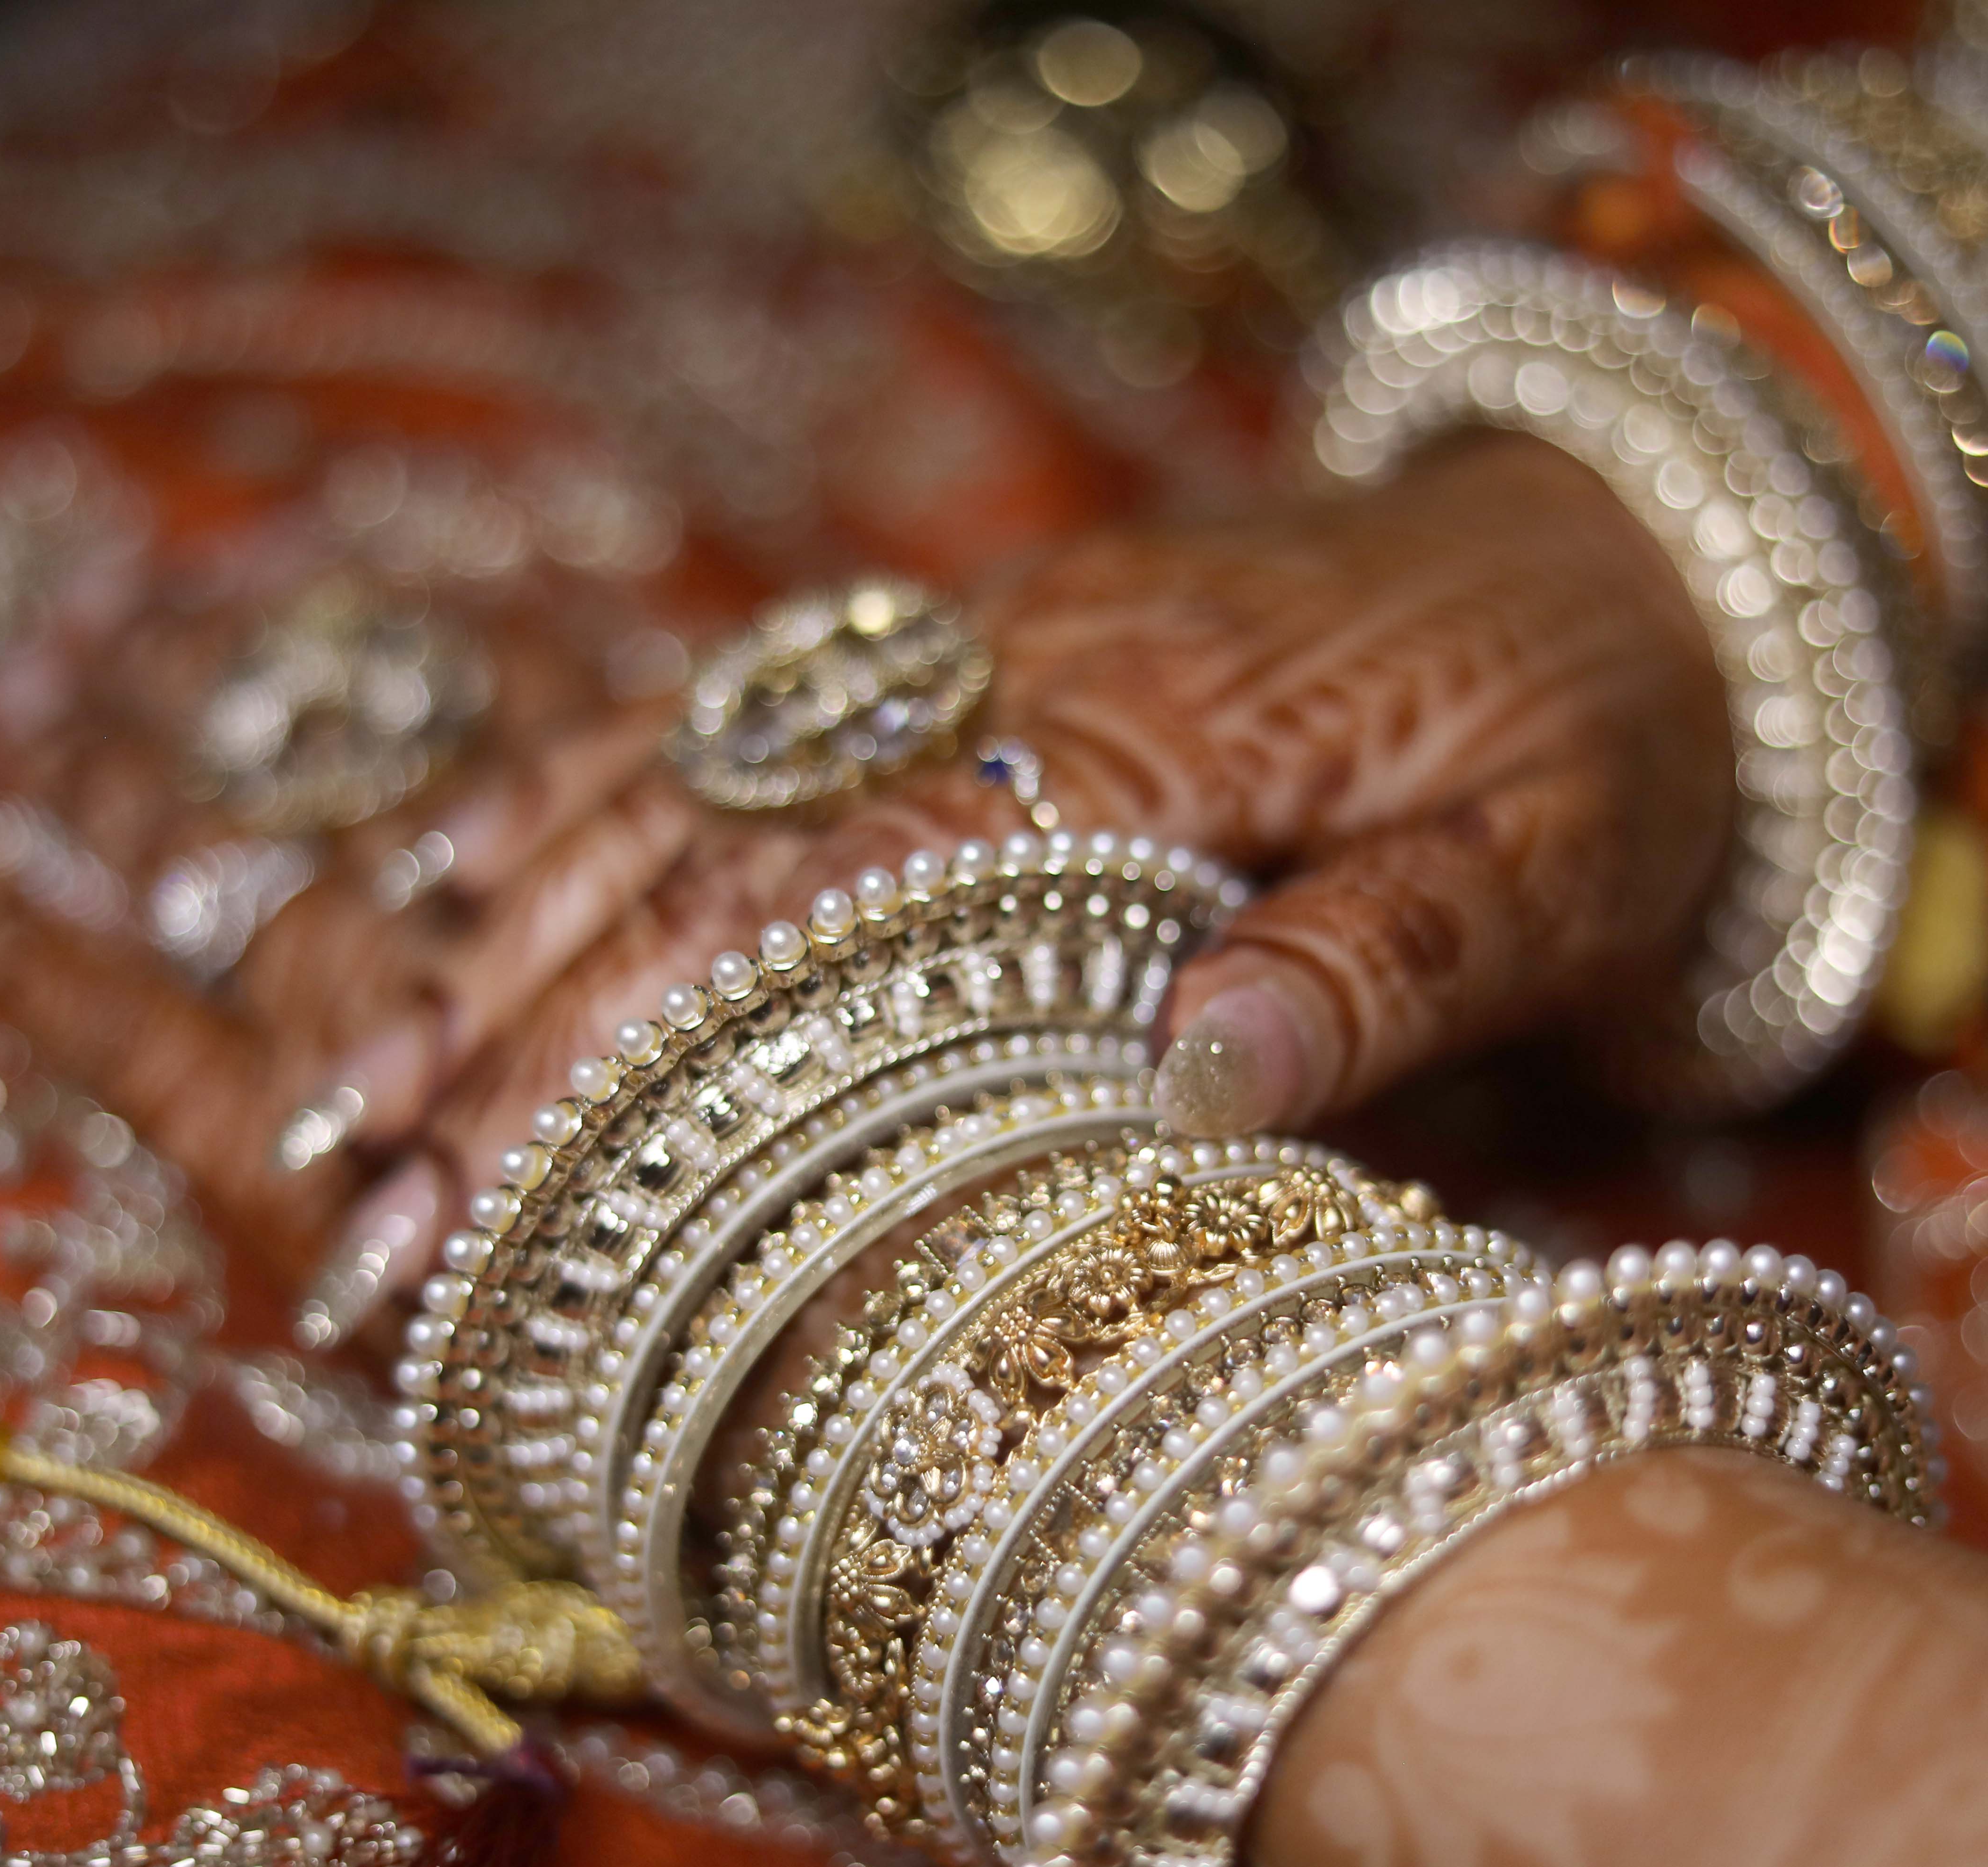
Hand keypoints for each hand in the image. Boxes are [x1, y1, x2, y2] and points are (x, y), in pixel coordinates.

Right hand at [0, 431, 1734, 1332]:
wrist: (1638, 555)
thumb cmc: (1601, 736)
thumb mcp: (1554, 858)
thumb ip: (1389, 958)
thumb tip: (1199, 1079)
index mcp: (1161, 727)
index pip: (858, 886)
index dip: (666, 1034)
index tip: (508, 1174)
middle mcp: (1031, 666)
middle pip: (722, 837)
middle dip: (521, 1019)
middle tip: (362, 1191)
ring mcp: (987, 646)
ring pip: (694, 774)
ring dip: (506, 933)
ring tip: (349, 1092)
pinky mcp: (979, 654)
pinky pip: (751, 719)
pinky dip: (591, 805)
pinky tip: (458, 894)